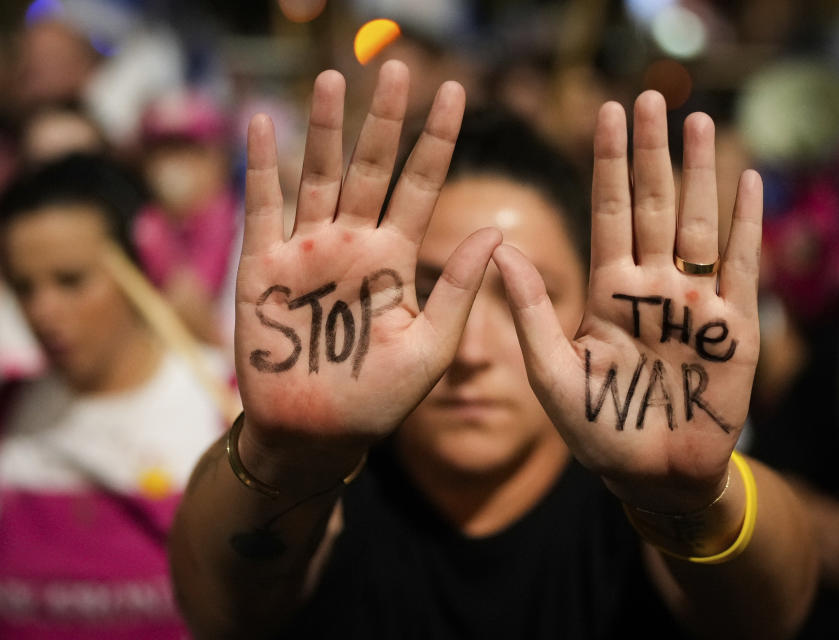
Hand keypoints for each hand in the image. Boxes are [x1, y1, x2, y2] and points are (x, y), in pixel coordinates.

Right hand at [234, 61, 500, 477]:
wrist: (316, 436)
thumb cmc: (379, 400)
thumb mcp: (431, 348)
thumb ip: (458, 290)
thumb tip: (496, 233)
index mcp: (396, 259)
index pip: (422, 186)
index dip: (438, 141)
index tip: (457, 93)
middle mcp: (354, 244)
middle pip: (370, 168)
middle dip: (383, 120)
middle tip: (396, 67)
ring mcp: (308, 251)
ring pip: (318, 176)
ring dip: (324, 129)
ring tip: (334, 79)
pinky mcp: (264, 269)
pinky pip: (262, 209)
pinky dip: (262, 168)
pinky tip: (261, 123)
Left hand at [494, 92, 761, 513]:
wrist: (653, 477)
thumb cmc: (599, 432)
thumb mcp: (553, 374)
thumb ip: (532, 312)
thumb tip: (497, 247)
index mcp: (608, 293)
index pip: (608, 214)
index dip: (608, 165)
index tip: (605, 114)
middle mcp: (652, 288)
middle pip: (653, 206)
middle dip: (651, 154)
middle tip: (651, 98)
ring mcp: (695, 304)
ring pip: (698, 224)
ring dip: (701, 174)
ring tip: (699, 123)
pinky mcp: (734, 329)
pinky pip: (742, 267)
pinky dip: (747, 226)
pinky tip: (748, 182)